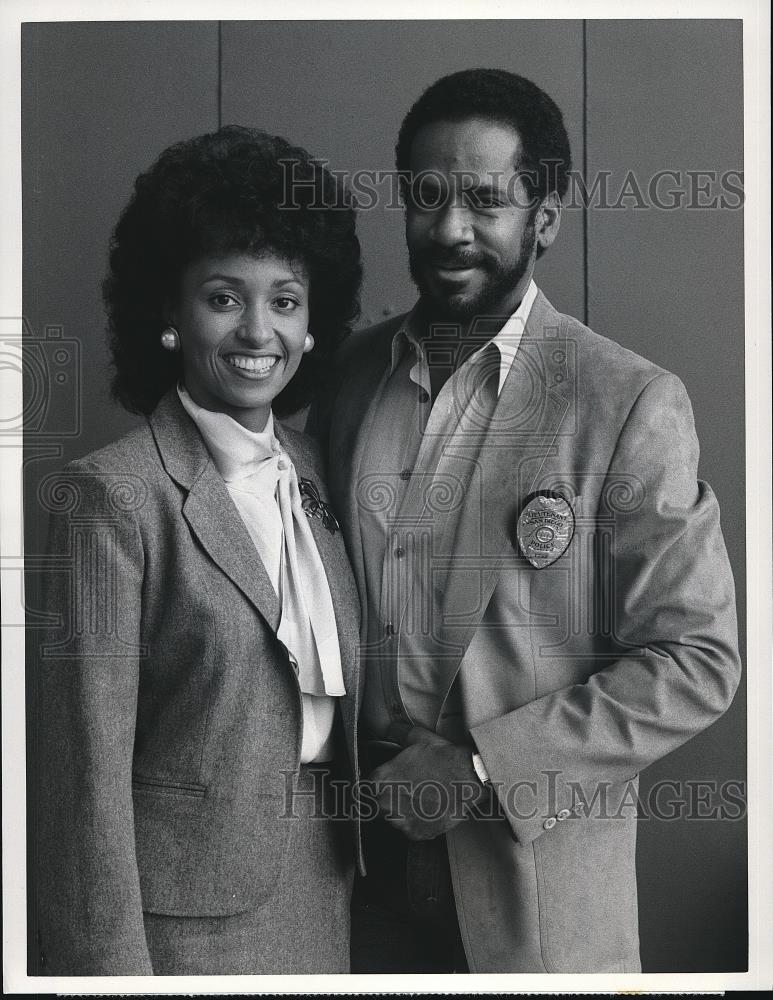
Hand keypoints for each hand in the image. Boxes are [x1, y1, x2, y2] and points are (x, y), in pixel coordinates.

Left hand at [369, 723, 487, 839]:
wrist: (467, 778)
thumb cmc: (443, 759)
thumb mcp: (416, 737)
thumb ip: (396, 733)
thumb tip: (389, 729)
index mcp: (379, 780)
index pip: (371, 786)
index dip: (384, 783)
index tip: (395, 782)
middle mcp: (385, 803)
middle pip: (381, 804)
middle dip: (393, 797)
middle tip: (412, 789)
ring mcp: (400, 820)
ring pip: (395, 818)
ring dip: (405, 811)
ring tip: (423, 798)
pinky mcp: (416, 833)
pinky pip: (412, 829)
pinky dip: (419, 822)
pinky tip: (430, 808)